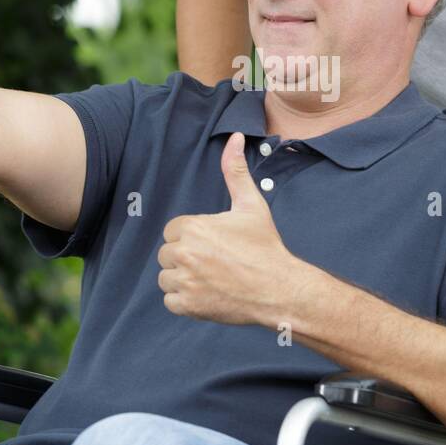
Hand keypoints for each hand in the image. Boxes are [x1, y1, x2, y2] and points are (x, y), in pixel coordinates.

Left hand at [157, 132, 298, 325]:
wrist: (279, 288)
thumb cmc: (265, 246)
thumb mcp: (250, 205)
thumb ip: (235, 171)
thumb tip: (235, 139)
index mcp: (193, 227)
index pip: (174, 231)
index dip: (193, 237)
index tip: (215, 244)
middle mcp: (184, 253)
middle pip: (167, 254)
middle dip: (186, 257)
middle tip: (216, 262)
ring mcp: (185, 281)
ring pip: (166, 277)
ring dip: (183, 279)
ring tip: (211, 277)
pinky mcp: (188, 305)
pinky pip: (171, 301)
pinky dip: (185, 300)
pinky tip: (207, 293)